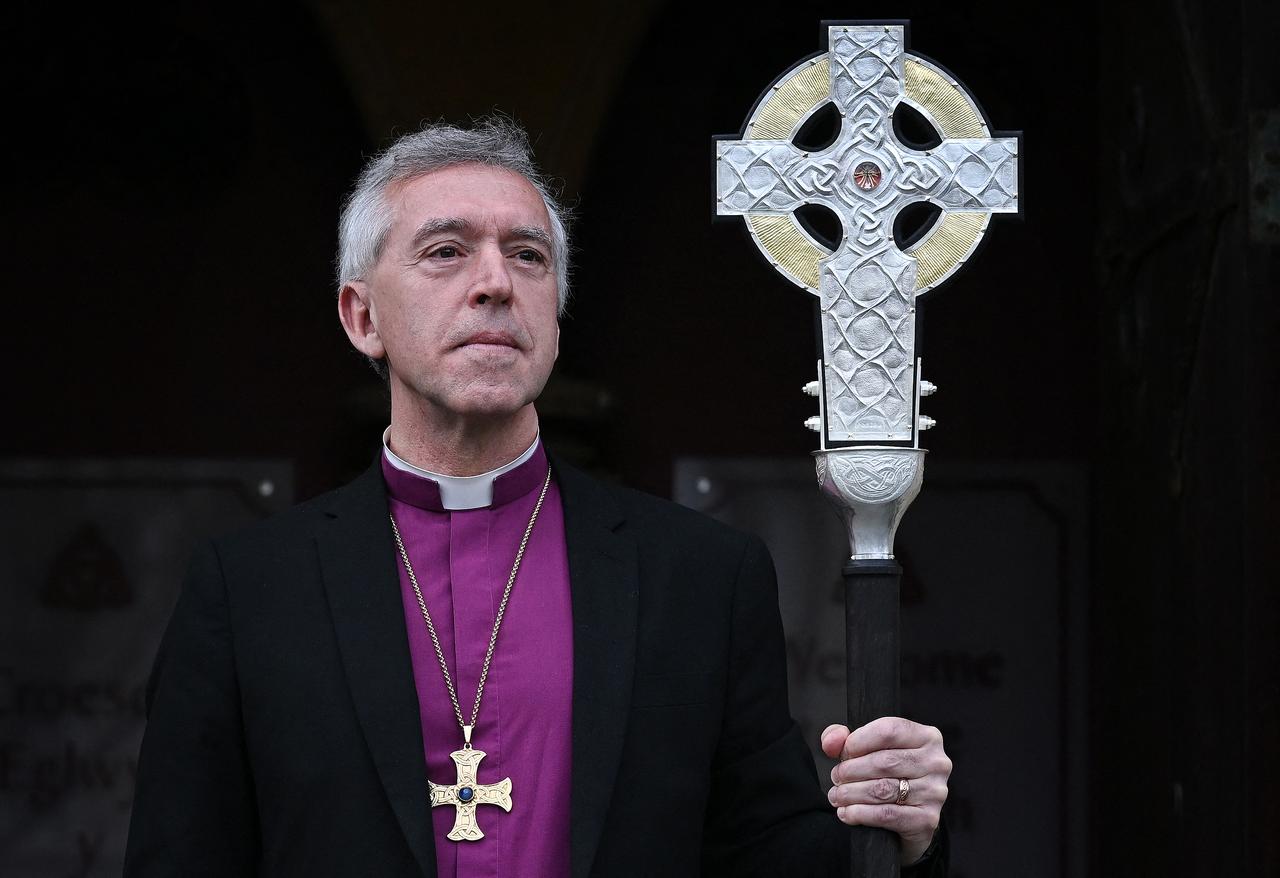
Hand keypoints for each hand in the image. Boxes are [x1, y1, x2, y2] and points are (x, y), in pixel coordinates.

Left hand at [821, 717, 950, 865]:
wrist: (910, 818)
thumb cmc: (888, 775)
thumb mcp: (868, 750)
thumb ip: (844, 739)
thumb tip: (833, 741)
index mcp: (927, 737)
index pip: (889, 731)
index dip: (859, 741)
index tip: (842, 753)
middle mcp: (937, 762)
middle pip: (884, 762)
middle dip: (851, 770)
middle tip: (836, 778)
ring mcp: (935, 792)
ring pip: (883, 789)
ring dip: (851, 793)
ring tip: (837, 796)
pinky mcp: (927, 819)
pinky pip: (887, 814)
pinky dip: (860, 813)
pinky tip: (847, 813)